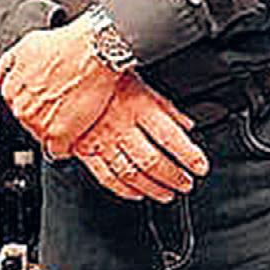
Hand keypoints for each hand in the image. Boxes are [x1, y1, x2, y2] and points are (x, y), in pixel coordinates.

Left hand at [0, 19, 121, 153]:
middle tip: (65, 102)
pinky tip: (76, 130)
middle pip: (30, 122)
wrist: (94, 50)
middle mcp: (22, 108)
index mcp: (11, 90)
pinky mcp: (59, 134)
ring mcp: (39, 123)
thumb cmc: (67, 44)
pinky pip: (58, 150)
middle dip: (45, 114)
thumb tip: (1, 77)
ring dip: (57, 128)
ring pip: (44, 135)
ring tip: (75, 111)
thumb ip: (9, 66)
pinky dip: (67, 143)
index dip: (36, 100)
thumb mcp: (27, 45)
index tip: (47, 97)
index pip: (17, 105)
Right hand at [72, 74, 209, 202]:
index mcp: (138, 105)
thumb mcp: (141, 81)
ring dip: (153, 188)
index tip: (200, 166)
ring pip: (131, 173)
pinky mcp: (85, 151)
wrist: (70, 76)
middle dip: (173, 177)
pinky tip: (137, 193)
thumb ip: (165, 106)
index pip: (170, 136)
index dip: (188, 155)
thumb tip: (186, 124)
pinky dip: (123, 190)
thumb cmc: (106, 76)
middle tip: (186, 184)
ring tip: (167, 193)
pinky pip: (106, 177)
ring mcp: (102, 140)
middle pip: (152, 160)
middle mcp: (121, 125)